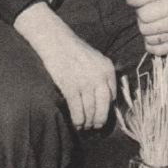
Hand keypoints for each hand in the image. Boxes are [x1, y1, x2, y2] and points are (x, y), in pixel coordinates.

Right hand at [14, 3, 115, 129]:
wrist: (56, 41)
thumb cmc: (75, 50)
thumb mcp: (96, 59)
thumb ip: (103, 76)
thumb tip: (107, 99)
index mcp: (108, 69)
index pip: (112, 97)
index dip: (107, 109)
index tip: (102, 115)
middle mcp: (99, 77)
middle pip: (103, 108)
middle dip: (99, 120)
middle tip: (96, 126)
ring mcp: (85, 83)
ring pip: (90, 111)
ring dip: (87, 122)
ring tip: (84, 126)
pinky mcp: (70, 87)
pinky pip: (77, 110)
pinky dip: (77, 120)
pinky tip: (76, 123)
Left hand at [128, 0, 167, 55]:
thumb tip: (129, 2)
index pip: (143, 14)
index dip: (140, 9)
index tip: (145, 5)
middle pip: (143, 28)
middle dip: (142, 20)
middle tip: (149, 14)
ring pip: (148, 40)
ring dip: (147, 31)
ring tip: (153, 23)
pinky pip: (157, 51)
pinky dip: (152, 44)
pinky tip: (155, 35)